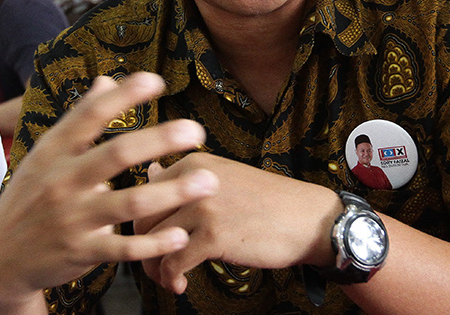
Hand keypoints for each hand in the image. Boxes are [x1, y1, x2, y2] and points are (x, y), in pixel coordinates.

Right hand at [0, 73, 217, 304]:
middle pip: (116, 155)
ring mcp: (71, 218)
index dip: (122, 96)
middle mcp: (62, 181)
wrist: (0, 255)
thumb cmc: (33, 194)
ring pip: (128, 203)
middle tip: (196, 131)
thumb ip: (80, 118)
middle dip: (159, 140)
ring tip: (207, 182)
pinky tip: (181, 235)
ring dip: (171, 193)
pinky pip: (123, 248)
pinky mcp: (81, 252)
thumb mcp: (47, 153)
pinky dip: (153, 243)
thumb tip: (106, 79)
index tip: (157, 81)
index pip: (89, 115)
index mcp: (54, 151)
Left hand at [136, 153, 341, 294]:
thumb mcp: (225, 178)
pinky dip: (171, 279)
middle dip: (143, 247)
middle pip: (143, 217)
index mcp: (194, 164)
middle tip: (156, 264)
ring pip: (152, 242)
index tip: (153, 239)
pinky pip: (173, 263)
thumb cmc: (268, 202)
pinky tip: (181, 285)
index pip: (147, 192)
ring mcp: (203, 208)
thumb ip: (186, 178)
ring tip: (167, 278)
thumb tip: (151, 172)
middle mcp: (194, 182)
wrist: (307, 218)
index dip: (143, 221)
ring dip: (154, 267)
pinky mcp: (213, 236)